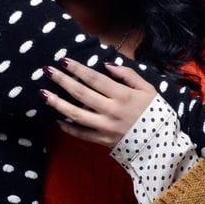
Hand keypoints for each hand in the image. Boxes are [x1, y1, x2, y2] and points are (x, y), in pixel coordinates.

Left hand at [40, 59, 156, 147]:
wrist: (161, 143)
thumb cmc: (155, 113)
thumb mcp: (148, 89)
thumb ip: (128, 75)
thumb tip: (107, 65)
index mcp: (122, 95)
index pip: (94, 78)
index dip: (77, 68)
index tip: (63, 60)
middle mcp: (111, 110)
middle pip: (81, 93)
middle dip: (62, 80)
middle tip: (47, 70)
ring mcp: (105, 127)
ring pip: (76, 114)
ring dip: (57, 103)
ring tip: (43, 94)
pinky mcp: (103, 140)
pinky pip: (81, 134)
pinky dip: (67, 128)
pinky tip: (56, 120)